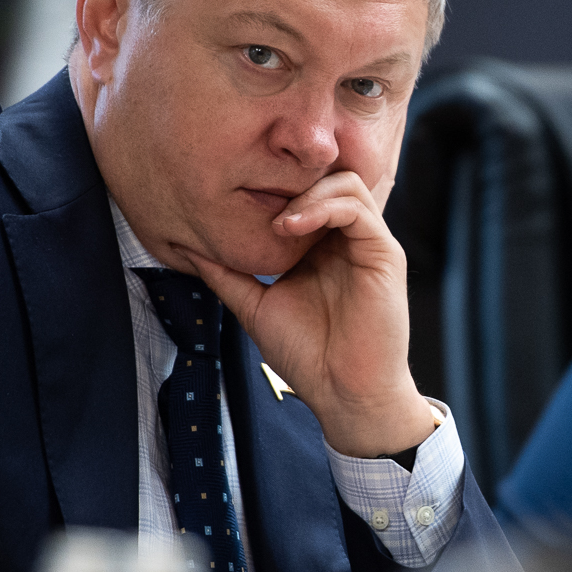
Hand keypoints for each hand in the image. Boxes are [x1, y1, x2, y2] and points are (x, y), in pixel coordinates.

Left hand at [190, 171, 437, 458]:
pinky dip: (324, 207)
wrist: (343, 394)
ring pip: (346, 183)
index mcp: (321, 246)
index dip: (275, 187)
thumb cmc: (308, 356)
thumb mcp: (255, 306)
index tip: (236, 199)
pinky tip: (291, 226)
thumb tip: (186, 246)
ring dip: (306, 193)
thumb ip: (227, 275)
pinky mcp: (384, 254)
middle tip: (257, 201)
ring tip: (276, 224)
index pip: (305, 192)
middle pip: (327, 177)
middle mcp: (347, 239)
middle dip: (291, 180)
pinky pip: (359, 209)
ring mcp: (368, 244)